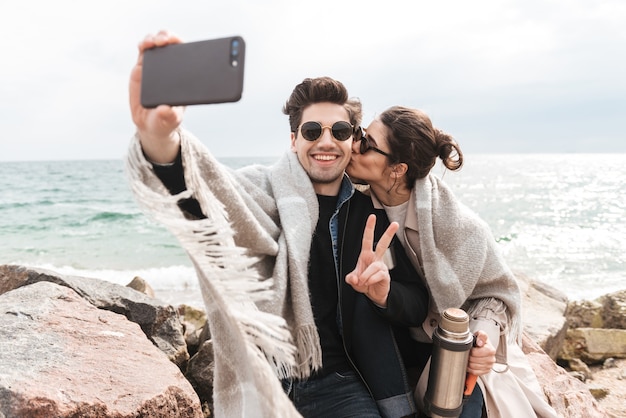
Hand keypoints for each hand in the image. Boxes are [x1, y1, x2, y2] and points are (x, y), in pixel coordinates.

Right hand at [129, 30, 184, 162]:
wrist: (151, 124)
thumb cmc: (165, 120)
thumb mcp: (170, 121)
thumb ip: (169, 116)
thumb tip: (166, 110)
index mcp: (183, 78)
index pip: (187, 56)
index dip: (184, 47)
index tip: (181, 44)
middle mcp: (170, 69)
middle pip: (171, 45)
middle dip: (169, 37)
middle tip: (166, 40)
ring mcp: (156, 66)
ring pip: (156, 44)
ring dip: (155, 38)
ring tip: (153, 42)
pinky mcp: (142, 68)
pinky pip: (143, 51)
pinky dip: (144, 45)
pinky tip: (144, 45)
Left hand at [345, 214, 398, 306]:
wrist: (373, 294)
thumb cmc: (363, 283)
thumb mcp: (353, 281)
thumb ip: (351, 279)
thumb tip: (354, 278)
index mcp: (366, 255)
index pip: (367, 239)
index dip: (369, 228)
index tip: (372, 217)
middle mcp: (375, 258)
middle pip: (383, 244)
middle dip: (389, 234)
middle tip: (395, 224)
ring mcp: (382, 266)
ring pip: (374, 266)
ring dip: (365, 275)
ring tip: (362, 282)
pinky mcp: (386, 275)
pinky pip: (378, 275)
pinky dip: (371, 280)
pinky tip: (369, 283)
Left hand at [466, 330, 495, 375]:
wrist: (484, 347)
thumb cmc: (481, 341)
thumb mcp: (481, 334)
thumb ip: (481, 335)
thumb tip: (480, 342)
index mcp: (491, 350)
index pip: (475, 353)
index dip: (470, 351)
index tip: (471, 349)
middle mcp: (491, 359)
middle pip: (474, 361)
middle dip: (469, 357)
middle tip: (469, 354)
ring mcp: (489, 366)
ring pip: (473, 367)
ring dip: (469, 363)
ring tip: (470, 358)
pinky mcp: (486, 371)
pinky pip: (475, 372)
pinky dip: (471, 369)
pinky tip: (471, 363)